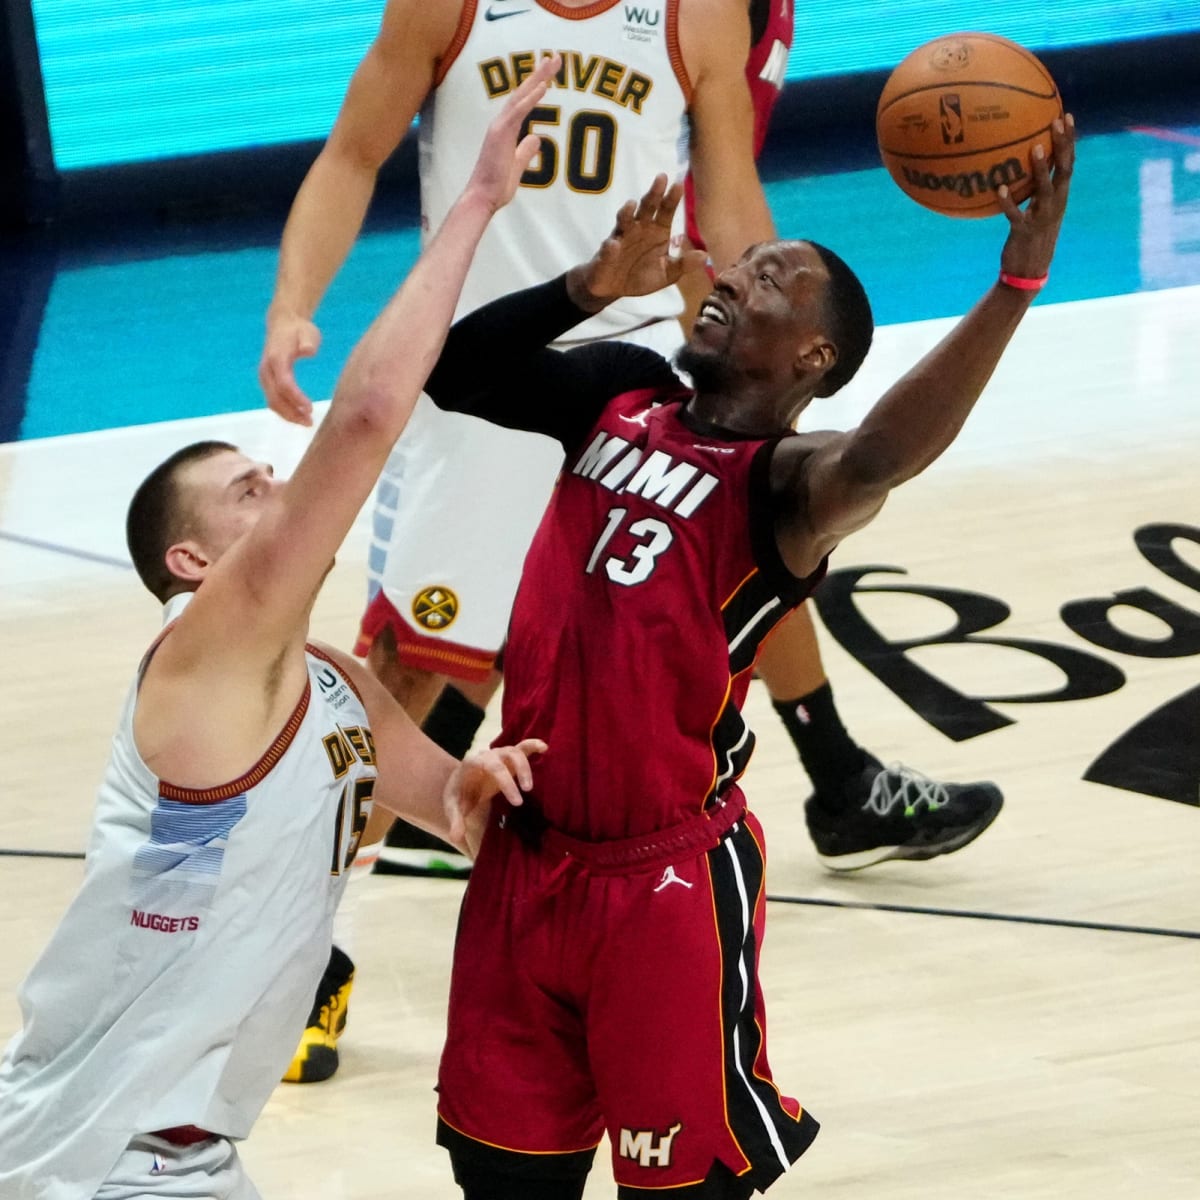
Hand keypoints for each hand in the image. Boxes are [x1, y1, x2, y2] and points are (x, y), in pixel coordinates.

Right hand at [259, 309, 321, 426]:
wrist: (282, 323)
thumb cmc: (298, 329)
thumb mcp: (308, 332)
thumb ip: (308, 341)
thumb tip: (308, 350)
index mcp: (277, 358)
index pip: (284, 384)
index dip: (296, 398)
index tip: (310, 408)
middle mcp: (267, 369)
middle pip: (275, 397)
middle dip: (292, 412)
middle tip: (310, 422)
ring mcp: (264, 376)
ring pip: (272, 402)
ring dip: (288, 415)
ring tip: (306, 422)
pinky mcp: (267, 380)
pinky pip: (272, 400)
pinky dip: (284, 411)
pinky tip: (298, 416)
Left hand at [443, 738, 546, 859]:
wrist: (459, 781)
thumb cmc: (458, 794)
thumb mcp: (452, 807)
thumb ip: (455, 820)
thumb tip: (456, 837)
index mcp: (473, 762)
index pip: (492, 767)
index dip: (507, 783)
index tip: (517, 802)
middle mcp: (488, 755)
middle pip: (507, 755)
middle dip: (520, 772)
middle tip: (527, 792)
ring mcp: (499, 754)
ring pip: (516, 751)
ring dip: (527, 766)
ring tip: (531, 786)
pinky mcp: (509, 758)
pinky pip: (522, 747)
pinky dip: (533, 745)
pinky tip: (545, 748)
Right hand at [464, 55, 562, 213]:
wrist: (483, 197)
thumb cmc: (496, 186)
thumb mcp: (517, 166)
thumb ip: (526, 151)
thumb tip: (537, 139)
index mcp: (505, 130)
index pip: (523, 103)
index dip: (537, 86)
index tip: (551, 73)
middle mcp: (501, 124)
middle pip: (522, 92)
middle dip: (539, 74)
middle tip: (556, 57)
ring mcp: (499, 127)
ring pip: (520, 96)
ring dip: (537, 78)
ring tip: (552, 63)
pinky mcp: (500, 134)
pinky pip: (518, 112)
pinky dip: (530, 98)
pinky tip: (543, 86)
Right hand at [566, 174, 707, 311]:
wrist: (614, 287)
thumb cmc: (641, 276)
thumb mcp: (667, 273)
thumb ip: (683, 264)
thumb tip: (705, 256)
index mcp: (657, 231)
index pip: (666, 211)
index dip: (672, 199)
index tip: (679, 185)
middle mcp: (639, 229)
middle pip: (646, 208)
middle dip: (653, 194)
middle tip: (661, 178)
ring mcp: (621, 238)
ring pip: (624, 221)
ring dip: (627, 213)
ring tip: (632, 205)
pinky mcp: (606, 254)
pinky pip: (608, 249)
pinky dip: (610, 248)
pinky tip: (614, 246)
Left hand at [997, 114, 1075, 280]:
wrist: (1028, 271)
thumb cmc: (1029, 236)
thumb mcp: (1035, 209)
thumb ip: (1032, 188)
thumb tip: (1017, 166)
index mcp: (1060, 196)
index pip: (1069, 162)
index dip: (1069, 140)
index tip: (1065, 115)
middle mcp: (1055, 204)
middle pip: (1064, 169)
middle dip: (1063, 145)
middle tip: (1057, 121)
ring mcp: (1042, 217)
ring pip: (1045, 189)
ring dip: (1041, 168)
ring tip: (1035, 148)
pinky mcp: (1025, 232)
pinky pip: (1016, 214)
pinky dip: (1008, 202)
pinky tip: (999, 189)